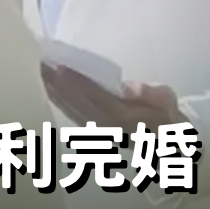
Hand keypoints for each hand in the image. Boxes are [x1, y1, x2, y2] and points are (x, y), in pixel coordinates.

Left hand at [40, 63, 181, 132]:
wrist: (168, 145)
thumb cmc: (168, 117)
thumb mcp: (169, 104)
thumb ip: (153, 95)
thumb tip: (129, 88)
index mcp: (124, 117)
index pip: (95, 96)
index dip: (77, 82)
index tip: (59, 66)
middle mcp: (106, 125)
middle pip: (77, 102)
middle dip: (58, 83)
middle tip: (41, 62)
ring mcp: (98, 131)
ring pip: (71, 109)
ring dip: (54, 91)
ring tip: (40, 71)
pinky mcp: (93, 131)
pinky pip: (72, 115)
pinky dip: (59, 101)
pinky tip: (48, 89)